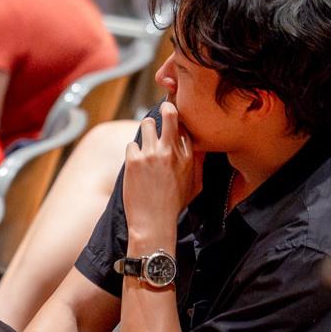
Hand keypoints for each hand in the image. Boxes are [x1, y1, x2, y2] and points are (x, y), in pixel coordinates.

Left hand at [121, 102, 196, 246]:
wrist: (154, 223)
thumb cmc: (174, 207)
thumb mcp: (195, 186)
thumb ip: (197, 165)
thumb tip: (198, 149)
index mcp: (189, 157)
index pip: (185, 127)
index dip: (179, 122)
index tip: (174, 122)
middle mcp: (172, 151)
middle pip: (170, 114)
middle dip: (166, 109)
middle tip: (163, 110)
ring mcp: (152, 154)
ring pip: (147, 124)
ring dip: (146, 130)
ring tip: (146, 142)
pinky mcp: (135, 160)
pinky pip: (131, 144)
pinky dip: (132, 152)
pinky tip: (136, 164)